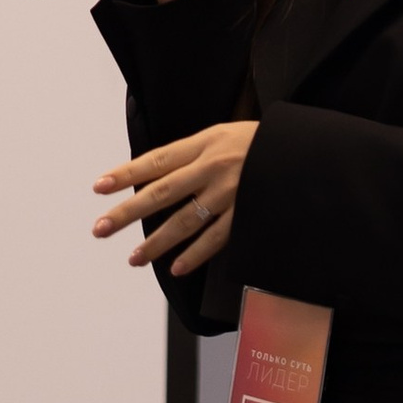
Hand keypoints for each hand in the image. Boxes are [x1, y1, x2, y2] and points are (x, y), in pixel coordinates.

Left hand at [94, 121, 257, 277]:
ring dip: (156, 243)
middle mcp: (212, 168)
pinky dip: (194, 255)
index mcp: (205, 144)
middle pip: (161, 193)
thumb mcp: (224, 134)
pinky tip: (175, 268)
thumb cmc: (259, 142)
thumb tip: (155, 175)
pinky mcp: (246, 214)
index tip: (99, 187)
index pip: (156, 161)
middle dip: (127, 213)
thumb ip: (192, 154)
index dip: (126, 174)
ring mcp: (229, 194)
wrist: (304, 151)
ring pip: (184, 222)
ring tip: (133, 259)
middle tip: (100, 229)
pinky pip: (215, 239)